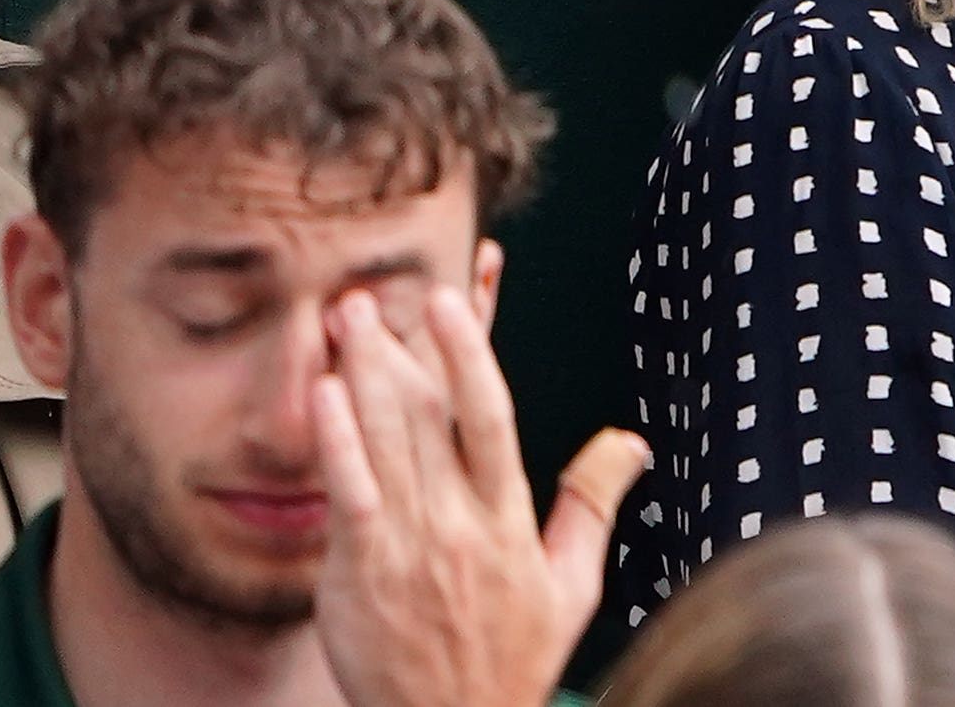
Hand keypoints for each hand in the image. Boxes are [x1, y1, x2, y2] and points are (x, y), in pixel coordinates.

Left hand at [309, 282, 640, 706]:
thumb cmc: (509, 661)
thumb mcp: (571, 587)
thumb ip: (593, 505)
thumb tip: (629, 439)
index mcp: (508, 519)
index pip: (491, 415)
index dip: (470, 351)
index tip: (454, 293)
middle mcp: (459, 522)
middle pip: (428, 416)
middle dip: (400, 347)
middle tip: (367, 292)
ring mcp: (408, 546)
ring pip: (387, 441)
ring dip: (364, 374)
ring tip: (343, 320)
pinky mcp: (360, 573)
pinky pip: (351, 494)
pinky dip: (339, 442)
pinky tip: (325, 397)